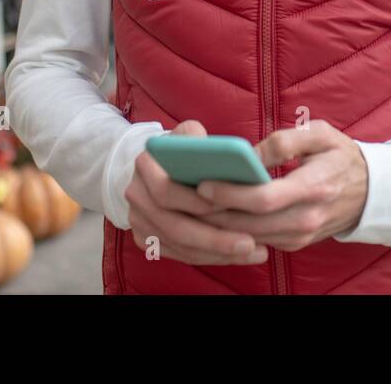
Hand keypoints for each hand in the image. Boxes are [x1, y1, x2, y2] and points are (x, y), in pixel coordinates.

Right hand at [123, 119, 269, 265]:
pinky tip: (240, 255)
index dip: (198, 202)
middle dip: (214, 237)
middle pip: (175, 226)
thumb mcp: (191, 134)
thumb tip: (232, 154)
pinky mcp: (148, 240)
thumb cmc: (184, 149)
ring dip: (219, 253)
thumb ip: (204, 140)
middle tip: (249, 242)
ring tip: (254, 252)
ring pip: (181, 245)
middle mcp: (136, 195)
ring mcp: (140, 221)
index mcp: (145, 165)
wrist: (158, 167)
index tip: (230, 207)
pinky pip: (182, 254)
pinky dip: (212, 257)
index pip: (167, 190)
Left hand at [194, 119, 368, 251]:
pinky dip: (232, 231)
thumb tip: (250, 154)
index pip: (264, 199)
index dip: (231, 194)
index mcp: (314, 188)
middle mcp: (306, 219)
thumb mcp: (321, 133)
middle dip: (213, 213)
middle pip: (250, 224)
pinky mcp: (294, 244)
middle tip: (182, 197)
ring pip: (250, 237)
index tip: (203, 183)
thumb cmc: (341, 156)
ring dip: (217, 225)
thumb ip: (286, 140)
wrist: (370, 192)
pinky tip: (211, 215)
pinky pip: (257, 241)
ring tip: (188, 206)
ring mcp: (300, 236)